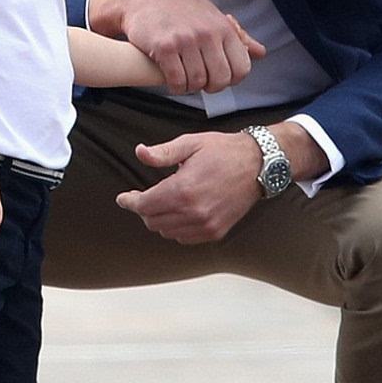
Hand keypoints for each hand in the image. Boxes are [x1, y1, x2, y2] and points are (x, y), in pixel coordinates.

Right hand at [91, 0, 265, 94]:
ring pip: (197, 82)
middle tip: (200, 82)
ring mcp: (185, 40)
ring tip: (184, 78)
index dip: (231, 79)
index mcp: (223, 28)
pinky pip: (177, 80)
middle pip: (220, 79)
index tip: (218, 77)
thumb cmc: (179, 9)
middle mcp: (207, 33)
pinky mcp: (164, 48)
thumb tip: (260, 52)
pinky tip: (172, 80)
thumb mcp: (212, 16)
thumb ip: (237, 36)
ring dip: (190, 87)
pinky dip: (175, 86)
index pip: (241, 68)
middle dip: (211, 87)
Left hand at [116, 130, 262, 243]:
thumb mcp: (191, 143)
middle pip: (152, 221)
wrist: (258, 165)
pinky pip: (184, 238)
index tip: (123, 198)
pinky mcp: (215, 232)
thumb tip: (139, 152)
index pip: (144, 205)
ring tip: (162, 203)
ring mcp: (205, 225)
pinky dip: (175, 229)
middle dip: (143, 209)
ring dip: (159, 220)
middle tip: (143, 196)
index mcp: (183, 189)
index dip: (130, 202)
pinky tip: (178, 214)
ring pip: (167, 232)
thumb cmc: (223, 151)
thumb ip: (163, 152)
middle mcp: (193, 212)